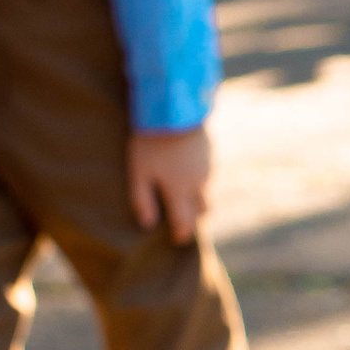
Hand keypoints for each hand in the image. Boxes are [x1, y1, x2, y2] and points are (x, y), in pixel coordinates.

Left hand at [128, 126, 210, 243]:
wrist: (175, 109)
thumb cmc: (152, 142)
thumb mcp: (140, 171)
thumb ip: (142, 199)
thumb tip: (147, 224)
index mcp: (180, 191)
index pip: (185, 221)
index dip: (181, 233)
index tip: (177, 241)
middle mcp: (198, 183)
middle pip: (202, 209)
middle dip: (193, 217)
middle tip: (183, 219)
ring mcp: (207, 167)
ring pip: (205, 190)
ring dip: (197, 196)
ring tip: (182, 192)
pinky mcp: (209, 151)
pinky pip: (206, 172)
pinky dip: (198, 177)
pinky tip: (186, 167)